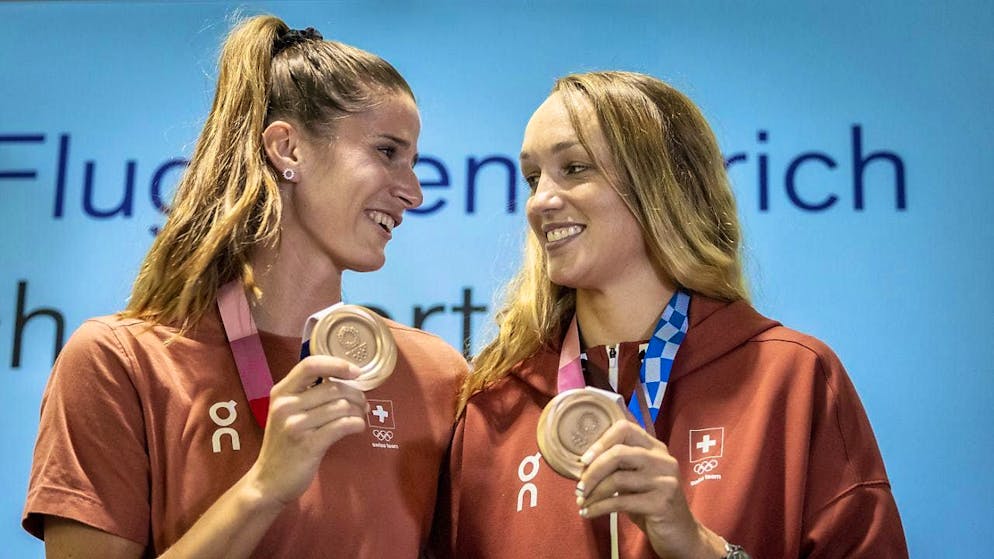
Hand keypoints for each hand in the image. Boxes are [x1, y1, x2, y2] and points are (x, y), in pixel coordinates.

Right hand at [247, 355, 367, 506]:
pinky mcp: (308, 445)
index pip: (310, 365)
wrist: (269, 482)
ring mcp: (295, 425)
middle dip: (356, 394)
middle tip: (363, 404)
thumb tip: (346, 379)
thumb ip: (307, 394)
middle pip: (333, 387)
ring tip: (359, 417)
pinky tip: (357, 428)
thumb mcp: (286, 413)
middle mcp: (285, 405)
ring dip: (358, 411)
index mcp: (281, 392)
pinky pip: (343, 425)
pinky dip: (357, 424)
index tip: (356, 371)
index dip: (337, 364)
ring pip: (341, 406)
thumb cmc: (284, 444)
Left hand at [575, 420, 724, 558]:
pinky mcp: (662, 503)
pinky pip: (621, 501)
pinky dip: (599, 508)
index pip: (625, 428)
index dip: (601, 441)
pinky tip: (589, 513)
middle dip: (592, 471)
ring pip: (617, 478)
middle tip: (579, 487)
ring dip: (593, 492)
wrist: (681, 534)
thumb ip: (620, 466)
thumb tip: (584, 463)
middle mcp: (663, 460)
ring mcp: (665, 480)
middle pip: (618, 453)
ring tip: (582, 502)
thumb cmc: (652, 505)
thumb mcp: (637, 480)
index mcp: (656, 448)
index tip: (584, 460)